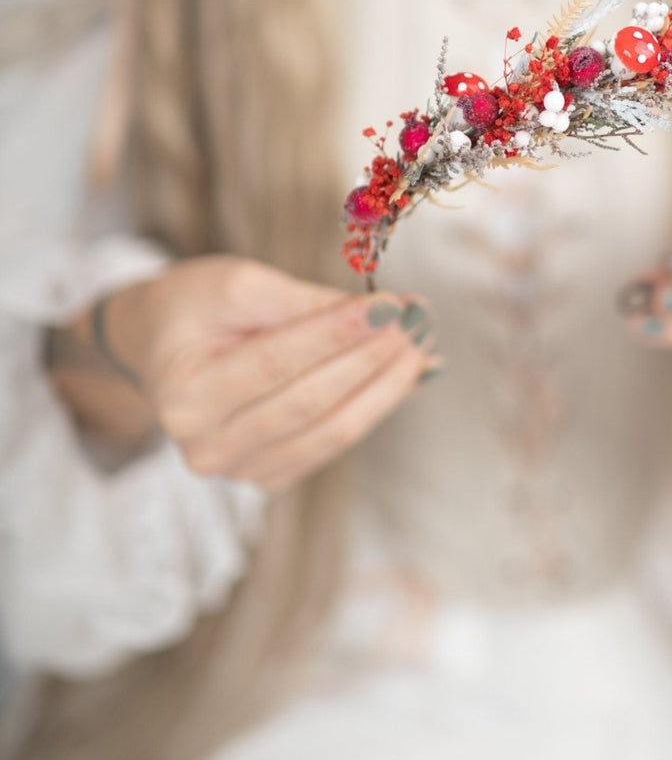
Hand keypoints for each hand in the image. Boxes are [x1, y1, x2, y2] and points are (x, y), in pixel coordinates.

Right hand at [59, 257, 439, 492]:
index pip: (275, 362)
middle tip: (419, 321)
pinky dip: (373, 409)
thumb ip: (302, 301)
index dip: (338, 334)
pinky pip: (331, 445)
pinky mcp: (267, 476)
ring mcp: (237, 470)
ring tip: (422, 346)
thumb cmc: (195, 306)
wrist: (161, 345)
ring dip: (385, 388)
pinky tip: (404, 377)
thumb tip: (382, 313)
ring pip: (330, 433)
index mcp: (185, 394)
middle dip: (372, 359)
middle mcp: (205, 445)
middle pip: (309, 403)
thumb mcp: (236, 283)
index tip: (392, 305)